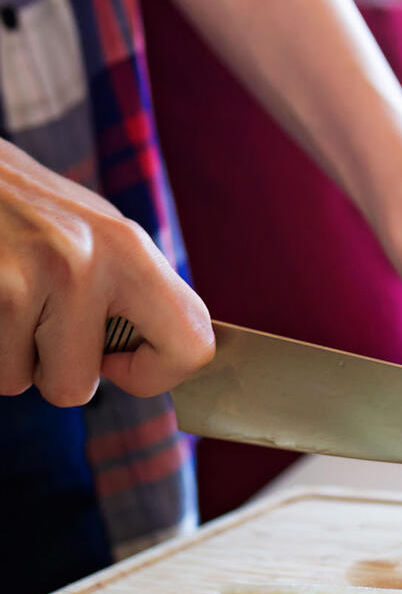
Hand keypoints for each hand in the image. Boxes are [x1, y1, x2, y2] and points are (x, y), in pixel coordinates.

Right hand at [0, 140, 213, 405]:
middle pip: (78, 388)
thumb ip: (133, 290)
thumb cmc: (19, 205)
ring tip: (6, 299)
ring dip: (10, 355)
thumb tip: (169, 356)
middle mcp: (86, 262)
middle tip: (44, 332)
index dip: (156, 374)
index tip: (120, 364)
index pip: (192, 346)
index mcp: (130, 249)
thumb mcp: (94, 231)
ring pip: (20, 381)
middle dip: (56, 376)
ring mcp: (27, 277)